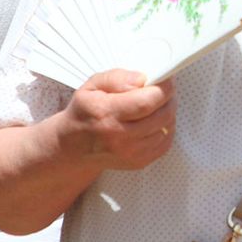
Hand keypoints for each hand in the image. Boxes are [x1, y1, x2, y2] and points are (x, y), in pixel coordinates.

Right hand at [55, 69, 176, 170]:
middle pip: (162, 114)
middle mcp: (119, 137)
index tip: (164, 80)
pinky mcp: (139, 162)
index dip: (163, 88)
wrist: (73, 147)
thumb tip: (142, 80)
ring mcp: (130, 153)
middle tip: (161, 91)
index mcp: (107, 114)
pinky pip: (166, 142)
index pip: (147, 101)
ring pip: (167, 127)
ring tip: (155, 106)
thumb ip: (117, 78)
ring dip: (167, 113)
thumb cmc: (85, 112)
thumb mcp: (92, 86)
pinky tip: (153, 122)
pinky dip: (165, 129)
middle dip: (168, 98)